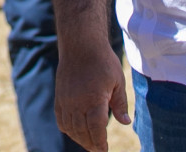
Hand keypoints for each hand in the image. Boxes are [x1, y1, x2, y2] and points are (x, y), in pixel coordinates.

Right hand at [54, 35, 129, 151]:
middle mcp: (77, 102)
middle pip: (82, 132)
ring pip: (70, 128)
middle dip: (91, 144)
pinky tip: (76, 132)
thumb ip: (120, 104)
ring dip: (79, 139)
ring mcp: (66, 100)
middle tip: (99, 150)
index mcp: (94, 99)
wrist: (80, 44)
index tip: (105, 150)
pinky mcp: (59, 97)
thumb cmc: (103, 61)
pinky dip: (68, 129)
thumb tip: (126, 122)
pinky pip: (61, 119)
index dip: (101, 143)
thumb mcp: (118, 81)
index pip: (96, 129)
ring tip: (89, 143)